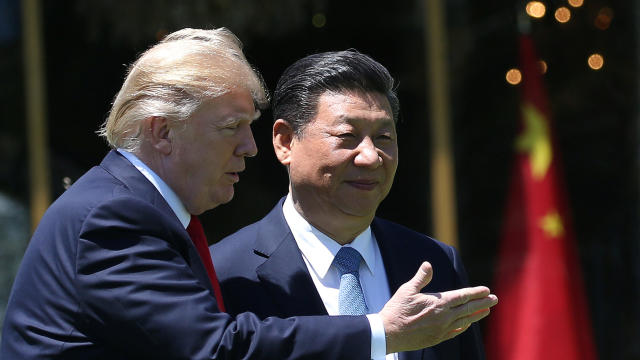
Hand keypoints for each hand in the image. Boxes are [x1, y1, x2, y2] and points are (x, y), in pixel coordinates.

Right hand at [380, 262, 497, 352]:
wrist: (389, 333)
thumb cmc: (397, 310)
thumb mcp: (407, 289)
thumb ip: (421, 278)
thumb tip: (428, 264)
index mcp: (438, 303)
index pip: (462, 296)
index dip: (476, 292)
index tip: (486, 290)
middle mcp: (444, 317)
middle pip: (468, 308)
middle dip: (483, 303)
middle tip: (494, 299)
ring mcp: (442, 329)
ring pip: (465, 320)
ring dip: (476, 315)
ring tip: (486, 310)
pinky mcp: (437, 338)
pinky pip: (455, 331)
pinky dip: (463, 326)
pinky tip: (467, 324)